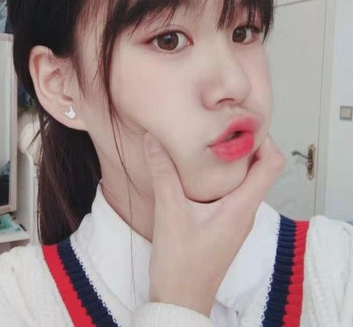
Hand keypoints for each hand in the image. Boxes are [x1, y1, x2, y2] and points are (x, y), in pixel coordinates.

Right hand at [144, 133, 284, 316]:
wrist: (180, 299)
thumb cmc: (180, 262)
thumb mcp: (170, 212)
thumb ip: (163, 173)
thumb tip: (152, 140)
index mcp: (242, 206)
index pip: (272, 165)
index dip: (264, 139)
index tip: (241, 125)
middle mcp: (246, 210)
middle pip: (261, 169)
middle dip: (245, 145)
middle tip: (221, 127)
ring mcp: (237, 219)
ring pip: (246, 181)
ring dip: (233, 161)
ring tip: (210, 143)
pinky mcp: (225, 224)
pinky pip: (233, 193)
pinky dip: (223, 176)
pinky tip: (200, 171)